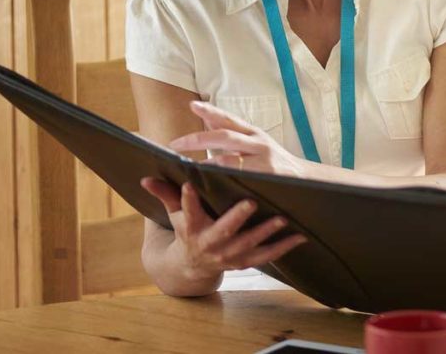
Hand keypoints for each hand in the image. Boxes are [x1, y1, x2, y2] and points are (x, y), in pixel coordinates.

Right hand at [140, 177, 306, 281]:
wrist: (192, 266)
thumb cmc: (187, 230)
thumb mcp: (174, 215)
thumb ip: (166, 195)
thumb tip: (145, 178)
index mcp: (192, 229)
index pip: (187, 212)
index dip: (187, 200)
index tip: (189, 185)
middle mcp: (210, 244)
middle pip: (223, 231)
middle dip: (236, 218)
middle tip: (251, 202)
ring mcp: (229, 255)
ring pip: (248, 245)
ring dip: (266, 233)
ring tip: (283, 219)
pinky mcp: (245, 262)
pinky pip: (266, 256)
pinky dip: (283, 247)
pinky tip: (300, 236)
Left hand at [168, 101, 303, 176]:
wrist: (306, 180)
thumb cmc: (276, 163)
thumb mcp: (258, 144)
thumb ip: (234, 136)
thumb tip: (207, 122)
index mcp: (255, 133)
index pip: (230, 120)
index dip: (211, 112)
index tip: (193, 106)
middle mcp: (259, 143)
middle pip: (225, 136)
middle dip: (198, 139)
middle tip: (175, 144)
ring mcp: (263, 161)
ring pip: (229, 160)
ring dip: (206, 164)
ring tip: (187, 168)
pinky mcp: (267, 177)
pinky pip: (240, 178)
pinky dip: (223, 180)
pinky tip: (209, 183)